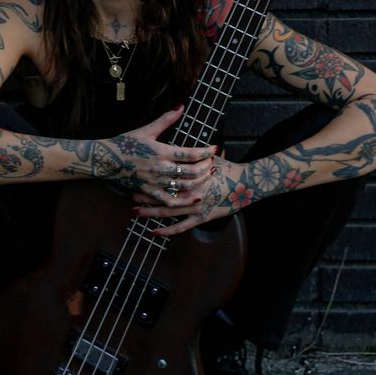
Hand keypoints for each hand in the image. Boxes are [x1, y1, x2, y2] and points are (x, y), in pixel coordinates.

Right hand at [97, 108, 216, 201]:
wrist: (106, 159)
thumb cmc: (126, 143)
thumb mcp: (146, 129)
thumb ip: (165, 119)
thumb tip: (180, 106)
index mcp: (161, 151)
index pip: (189, 153)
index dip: (205, 152)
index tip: (214, 149)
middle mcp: (160, 168)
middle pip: (191, 172)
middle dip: (206, 168)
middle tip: (213, 163)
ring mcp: (155, 182)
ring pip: (184, 186)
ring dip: (200, 182)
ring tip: (208, 176)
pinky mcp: (149, 191)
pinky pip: (169, 200)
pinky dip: (184, 201)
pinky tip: (194, 197)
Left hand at [132, 155, 249, 234]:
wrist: (246, 185)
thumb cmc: (228, 169)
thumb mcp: (210, 156)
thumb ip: (196, 153)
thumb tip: (185, 143)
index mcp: (190, 173)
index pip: (165, 174)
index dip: (150, 175)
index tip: (135, 174)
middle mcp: (190, 190)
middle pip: (161, 192)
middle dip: (144, 193)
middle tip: (129, 192)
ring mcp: (195, 206)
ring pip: (167, 210)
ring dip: (150, 211)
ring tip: (135, 211)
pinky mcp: (201, 218)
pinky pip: (180, 226)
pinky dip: (166, 230)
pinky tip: (153, 231)